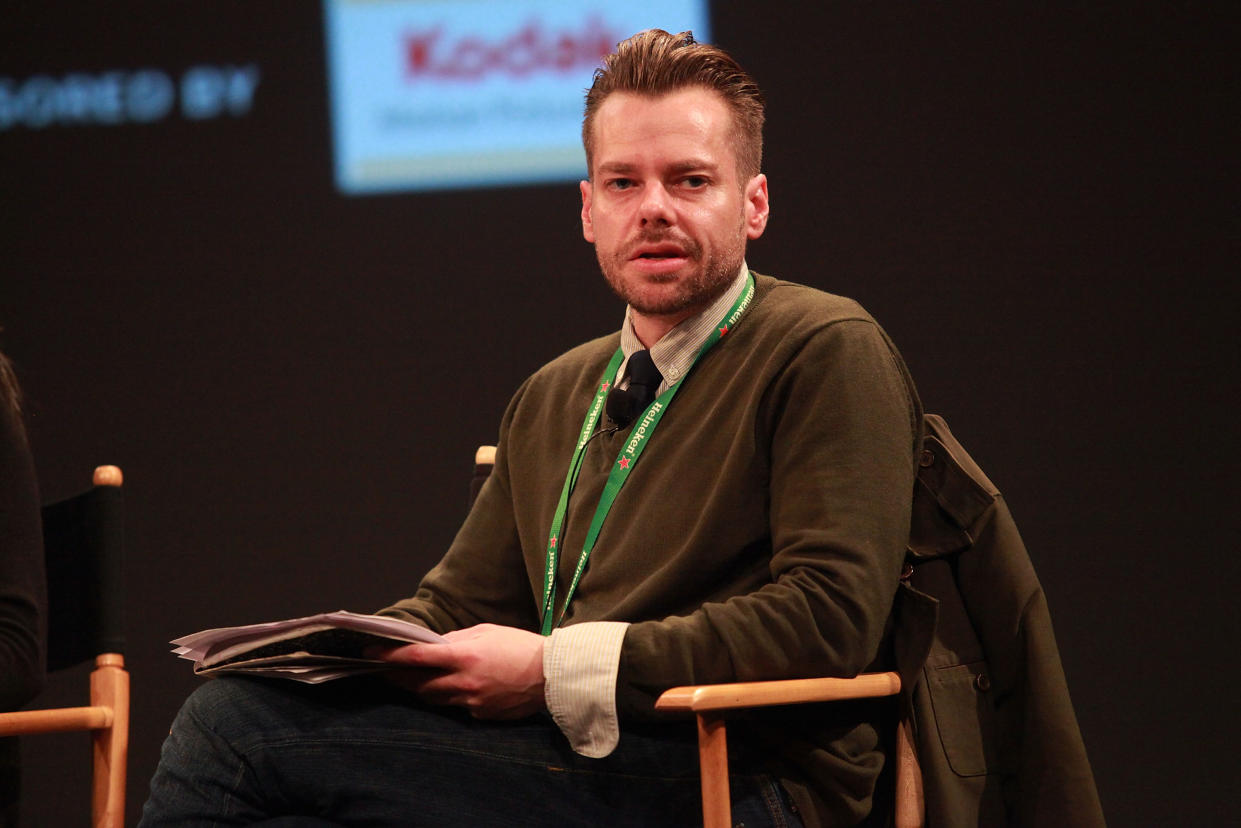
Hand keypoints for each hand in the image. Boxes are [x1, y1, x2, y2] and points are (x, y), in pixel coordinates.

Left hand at [378, 623, 546, 719]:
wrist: (551, 675)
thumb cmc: (520, 646)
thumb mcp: (486, 631)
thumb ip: (456, 639)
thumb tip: (433, 645)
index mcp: (464, 656)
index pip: (416, 657)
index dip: (390, 656)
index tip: (371, 653)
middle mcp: (464, 682)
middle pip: (418, 684)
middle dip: (397, 677)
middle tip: (381, 670)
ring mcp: (471, 702)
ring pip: (434, 698)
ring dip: (419, 688)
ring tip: (408, 679)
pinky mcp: (480, 716)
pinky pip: (456, 707)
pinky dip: (448, 696)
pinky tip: (448, 688)